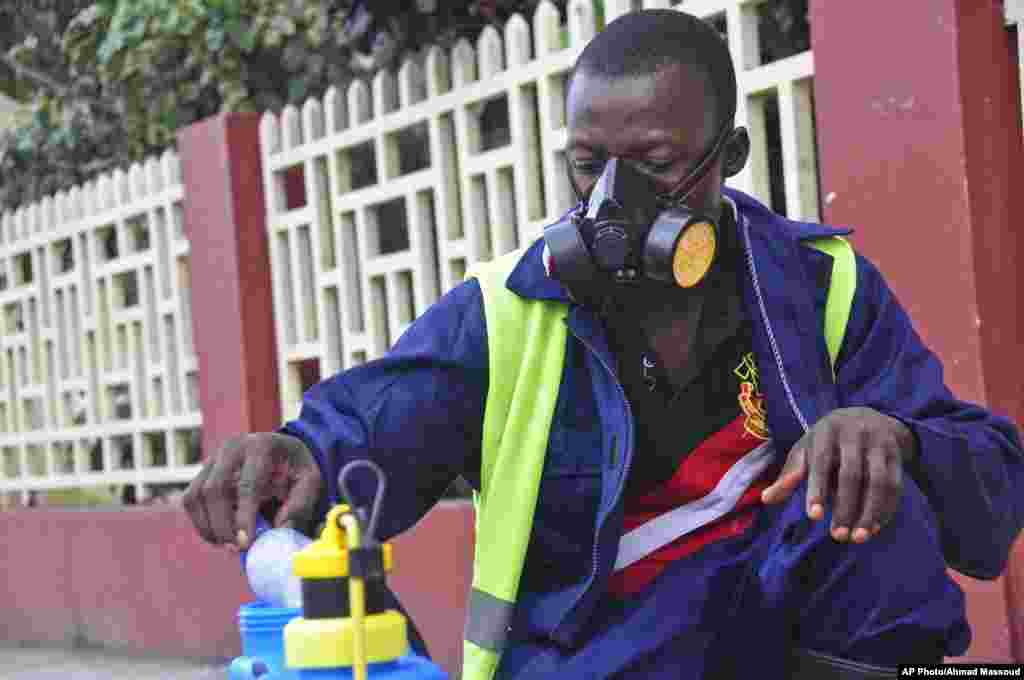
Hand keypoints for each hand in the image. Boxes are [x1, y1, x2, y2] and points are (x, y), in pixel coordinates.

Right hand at [183, 433, 323, 549]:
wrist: (281, 452)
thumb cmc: (295, 469)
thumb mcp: (310, 481)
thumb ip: (300, 504)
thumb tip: (280, 530)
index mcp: (261, 446)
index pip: (248, 483)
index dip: (244, 515)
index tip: (246, 543)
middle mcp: (232, 448)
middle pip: (214, 489)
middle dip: (222, 525)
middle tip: (236, 548)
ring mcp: (213, 459)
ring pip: (196, 496)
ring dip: (209, 527)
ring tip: (229, 544)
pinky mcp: (202, 473)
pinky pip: (191, 501)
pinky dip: (202, 523)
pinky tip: (220, 535)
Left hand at [760, 407, 916, 542]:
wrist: (866, 416)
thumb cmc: (827, 441)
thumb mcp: (806, 450)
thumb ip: (789, 475)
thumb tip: (766, 499)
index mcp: (826, 432)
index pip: (822, 462)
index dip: (817, 490)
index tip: (813, 517)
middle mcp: (855, 434)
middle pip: (852, 475)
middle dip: (846, 508)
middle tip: (838, 537)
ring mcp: (879, 443)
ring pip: (879, 482)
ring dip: (870, 512)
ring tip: (858, 538)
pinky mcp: (897, 455)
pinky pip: (895, 485)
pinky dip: (886, 509)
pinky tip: (874, 528)